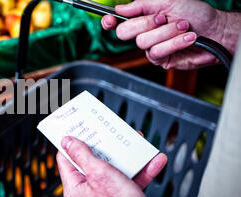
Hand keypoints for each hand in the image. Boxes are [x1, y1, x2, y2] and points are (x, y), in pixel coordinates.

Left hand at [57, 136, 166, 196]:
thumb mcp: (99, 174)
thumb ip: (82, 156)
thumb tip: (67, 141)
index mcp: (76, 186)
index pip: (66, 158)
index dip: (71, 141)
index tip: (78, 128)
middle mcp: (89, 190)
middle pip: (94, 160)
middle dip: (107, 145)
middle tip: (110, 132)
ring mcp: (107, 193)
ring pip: (116, 167)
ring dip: (130, 155)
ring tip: (137, 142)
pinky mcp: (124, 196)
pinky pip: (132, 178)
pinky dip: (144, 169)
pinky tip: (153, 161)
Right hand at [101, 0, 229, 69]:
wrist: (216, 30)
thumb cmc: (196, 14)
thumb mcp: (167, 1)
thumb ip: (142, 4)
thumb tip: (121, 8)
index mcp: (143, 18)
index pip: (118, 22)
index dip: (109, 22)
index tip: (110, 20)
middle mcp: (144, 33)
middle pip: (124, 32)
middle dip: (145, 23)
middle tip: (163, 18)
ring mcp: (151, 48)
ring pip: (143, 42)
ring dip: (167, 32)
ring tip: (184, 26)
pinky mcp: (160, 60)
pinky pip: (157, 52)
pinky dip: (175, 42)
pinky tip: (187, 37)